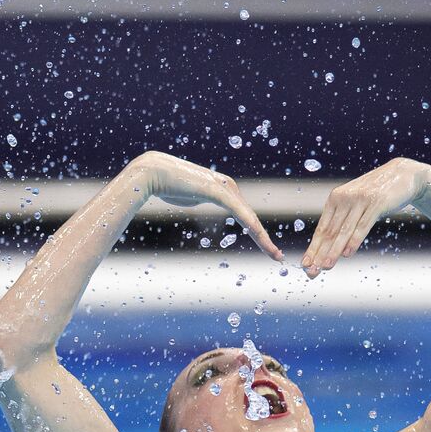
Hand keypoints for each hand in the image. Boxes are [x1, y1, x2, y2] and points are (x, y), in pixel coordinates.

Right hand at [129, 152, 280, 259]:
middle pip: (250, 218)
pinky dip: (251, 225)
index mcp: (223, 189)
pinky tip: (261, 238)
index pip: (244, 214)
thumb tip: (193, 197)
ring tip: (273, 255)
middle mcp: (228, 187)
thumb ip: (196, 196)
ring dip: (262, 238)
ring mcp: (223, 188)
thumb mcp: (188, 195)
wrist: (153, 172)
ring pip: (249, 217)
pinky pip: (238, 211)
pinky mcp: (217, 191)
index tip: (268, 250)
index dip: (257, 233)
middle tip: (277, 258)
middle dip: (264, 240)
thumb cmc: (167, 184)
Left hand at [302, 158, 430, 276]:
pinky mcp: (376, 202)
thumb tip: (331, 247)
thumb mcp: (355, 203)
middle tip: (311, 271)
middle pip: (330, 232)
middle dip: (319, 254)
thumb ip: (343, 220)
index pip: (322, 229)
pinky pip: (363, 225)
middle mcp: (344, 198)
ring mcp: (360, 200)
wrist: (403, 174)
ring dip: (334, 251)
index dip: (313, 248)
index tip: (305, 264)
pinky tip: (347, 253)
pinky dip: (354, 240)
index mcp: (335, 199)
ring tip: (326, 266)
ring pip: (344, 231)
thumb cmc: (376, 194)